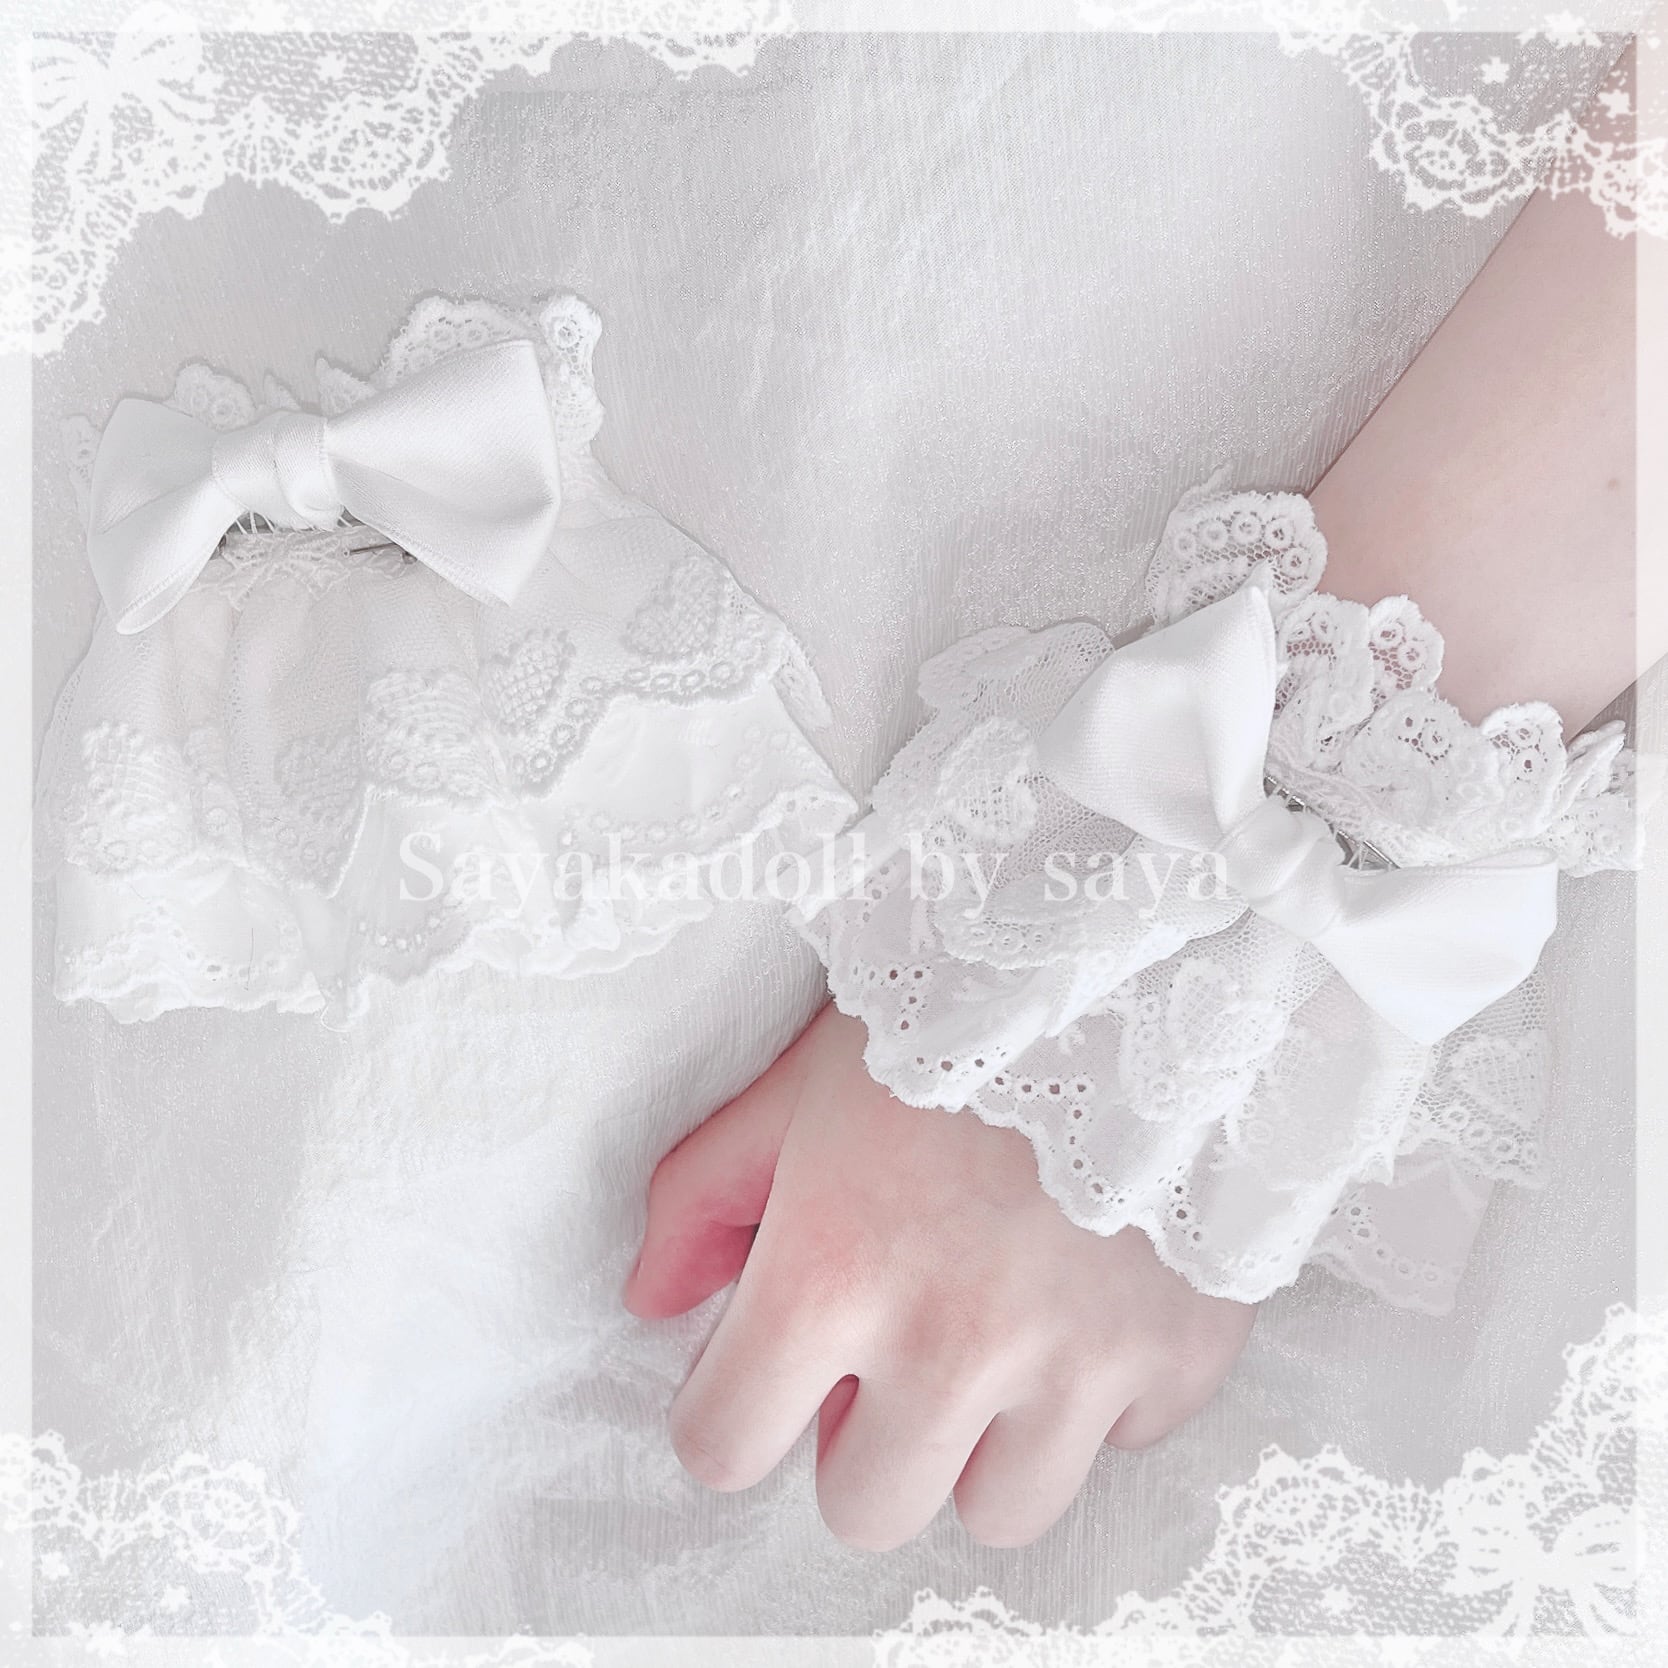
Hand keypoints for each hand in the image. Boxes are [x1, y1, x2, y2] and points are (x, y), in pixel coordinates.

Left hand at [624, 1003, 1255, 1549]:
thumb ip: (705, 1194)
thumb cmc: (953, 1005)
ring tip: (1002, 1327)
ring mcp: (1081, 1362)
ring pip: (999, 1512)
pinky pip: (1124, 1442)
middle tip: (898, 1335)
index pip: (724, 1450)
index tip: (769, 1367)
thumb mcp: (801, 1080)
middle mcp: (954, 1343)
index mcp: (834, 1270)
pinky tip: (1097, 1288)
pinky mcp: (1183, 1354)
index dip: (732, 1407)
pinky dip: (1106, 1389)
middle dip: (862, 1435)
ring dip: (986, 1439)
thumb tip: (656, 1301)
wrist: (1141, 949)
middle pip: (864, 1508)